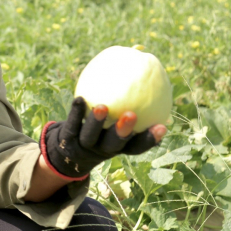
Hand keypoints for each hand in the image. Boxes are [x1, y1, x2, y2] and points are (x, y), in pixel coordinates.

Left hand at [40, 96, 167, 179]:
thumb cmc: (101, 130)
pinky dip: (76, 112)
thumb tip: (150, 81)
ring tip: (102, 107)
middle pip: (115, 144)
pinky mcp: (68, 137)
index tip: (162, 126)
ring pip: (91, 136)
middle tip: (131, 115)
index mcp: (119, 147)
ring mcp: (85, 144)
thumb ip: (131, 107)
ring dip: (97, 122)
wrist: (70, 149)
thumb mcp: (116, 123)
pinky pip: (72, 123)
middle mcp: (103, 148)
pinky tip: (80, 98)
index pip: (137, 147)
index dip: (149, 139)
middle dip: (123, 132)